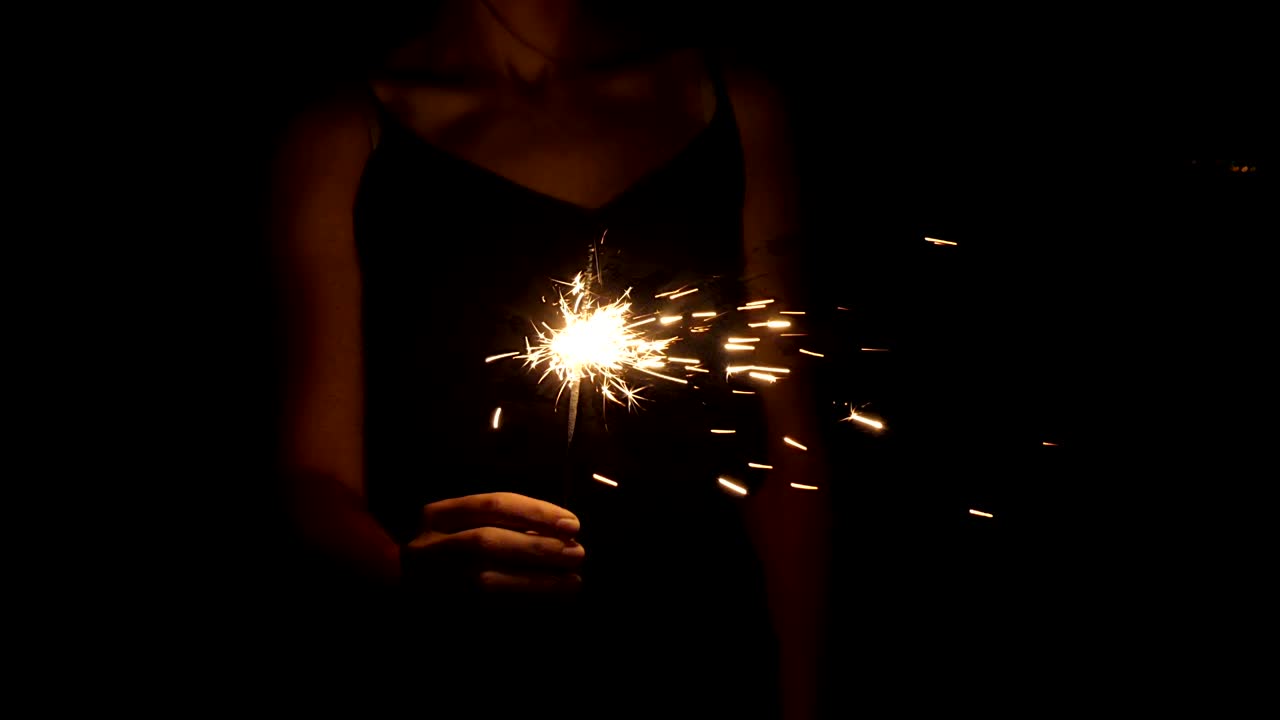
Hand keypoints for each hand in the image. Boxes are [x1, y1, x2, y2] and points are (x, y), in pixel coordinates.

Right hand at [401, 492, 583, 595]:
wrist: (397, 585)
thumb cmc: (446, 550)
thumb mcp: (465, 524)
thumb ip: (504, 523)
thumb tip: (559, 530)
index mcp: (438, 515)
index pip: (494, 504)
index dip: (538, 513)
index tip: (572, 524)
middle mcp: (431, 546)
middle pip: (489, 541)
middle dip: (539, 548)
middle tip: (578, 552)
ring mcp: (432, 581)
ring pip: (488, 581)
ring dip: (538, 582)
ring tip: (573, 581)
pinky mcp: (444, 610)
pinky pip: (489, 610)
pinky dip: (524, 604)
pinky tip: (552, 600)